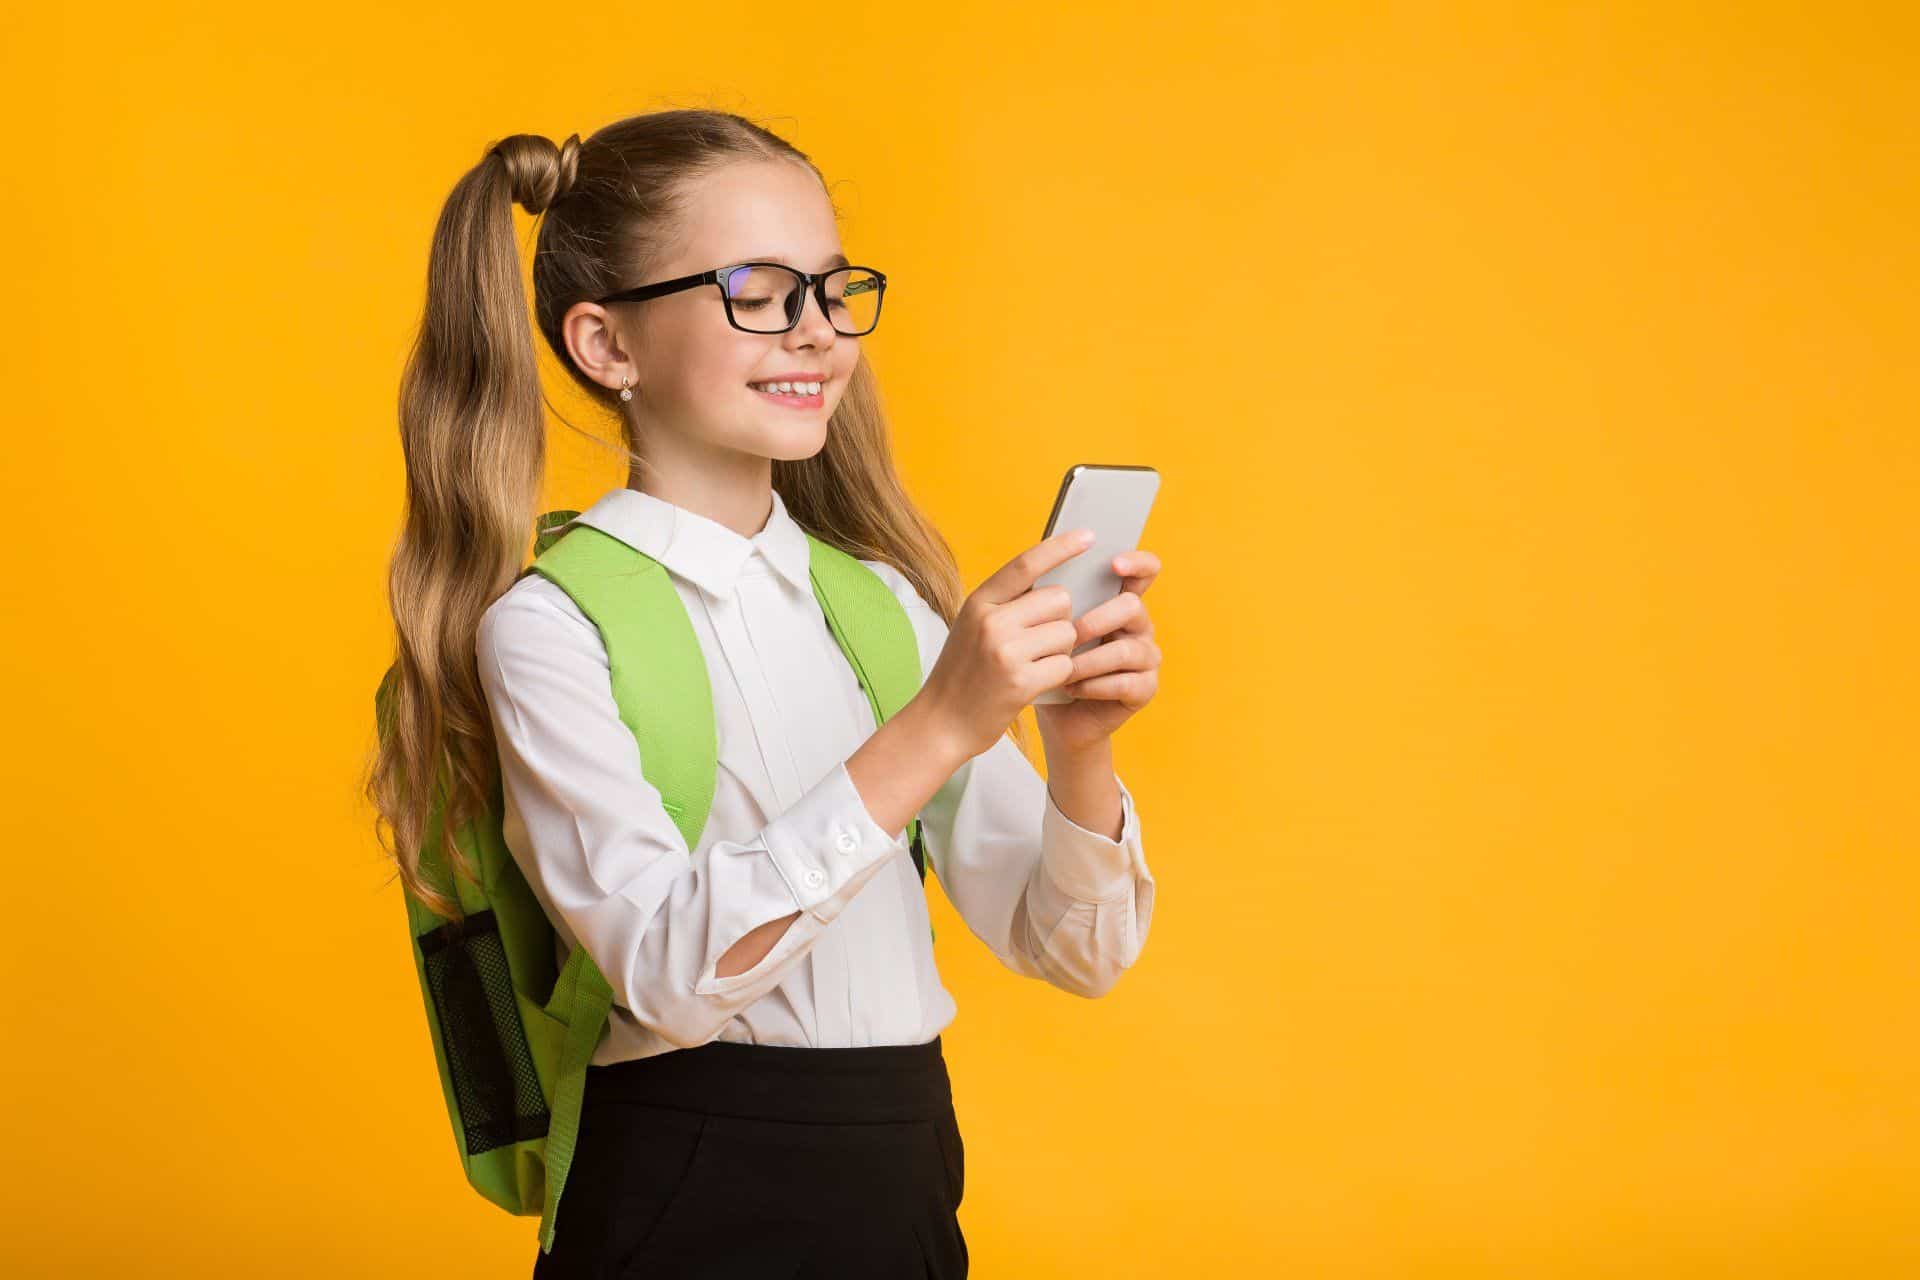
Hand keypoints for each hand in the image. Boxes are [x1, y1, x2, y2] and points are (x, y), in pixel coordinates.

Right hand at [915, 527, 1100, 759]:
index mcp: (979, 602)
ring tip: (1033, 664)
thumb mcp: (972, 627)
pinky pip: (1065, 665)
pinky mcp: (1021, 682)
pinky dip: (1058, 675)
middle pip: (1059, 599)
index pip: (1026, 564)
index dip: (1061, 547)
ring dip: (1061, 650)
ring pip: (1067, 633)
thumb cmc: (962, 674)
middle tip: (1039, 642)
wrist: (941, 723)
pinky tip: (1035, 683)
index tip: (1089, 536)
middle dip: (1060, 619)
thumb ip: (1006, 604)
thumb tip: (1055, 585)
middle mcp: (991, 621)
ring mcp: (1005, 651)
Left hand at [1032, 548, 1161, 753]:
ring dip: (1089, 660)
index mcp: (1118, 601)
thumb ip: (1050, 595)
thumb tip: (1043, 568)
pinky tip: (1073, 689)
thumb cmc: (1047, 660)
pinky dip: (1094, 686)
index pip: (1144, 570)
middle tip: (1070, 635)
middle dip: (1097, 620)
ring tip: (1063, 670)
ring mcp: (1146, 657)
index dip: (1137, 562)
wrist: (1052, 711)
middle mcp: (1139, 625)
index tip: (1114, 563)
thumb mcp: (1044, 624)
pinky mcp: (1145, 689)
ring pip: (1126, 649)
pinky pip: (1125, 682)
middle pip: (1132, 606)